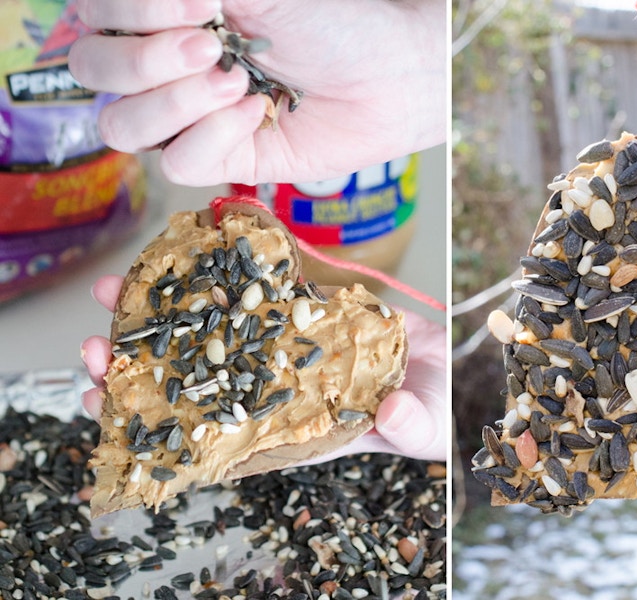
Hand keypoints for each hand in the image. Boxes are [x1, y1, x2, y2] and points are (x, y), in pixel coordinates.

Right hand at [68, 0, 445, 185]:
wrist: (385, 76)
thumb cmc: (329, 22)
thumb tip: (144, 5)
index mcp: (161, 17)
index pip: (93, 16)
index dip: (127, 13)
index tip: (197, 6)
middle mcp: (164, 66)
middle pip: (93, 72)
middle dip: (147, 61)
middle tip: (211, 47)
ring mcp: (188, 117)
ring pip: (123, 126)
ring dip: (178, 101)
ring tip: (237, 82)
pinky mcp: (219, 159)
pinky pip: (178, 163)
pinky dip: (214, 136)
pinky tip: (257, 113)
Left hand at [81, 275, 446, 462]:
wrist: (444, 365)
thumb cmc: (433, 406)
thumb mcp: (428, 423)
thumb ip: (413, 426)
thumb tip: (392, 415)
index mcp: (294, 426)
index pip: (217, 431)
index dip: (160, 423)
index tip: (108, 406)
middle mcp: (276, 387)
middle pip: (198, 379)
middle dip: (144, 366)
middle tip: (95, 348)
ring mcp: (285, 346)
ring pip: (216, 330)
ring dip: (168, 313)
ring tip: (117, 291)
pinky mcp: (303, 309)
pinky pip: (257, 289)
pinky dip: (225, 271)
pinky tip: (188, 252)